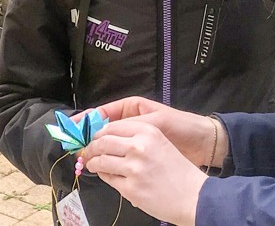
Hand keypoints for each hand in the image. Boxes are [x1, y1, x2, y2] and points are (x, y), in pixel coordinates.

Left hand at [80, 120, 206, 225]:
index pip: (112, 126)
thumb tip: (106, 137)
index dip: (99, 132)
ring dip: (93, 162)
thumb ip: (136, 137)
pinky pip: (108, 178)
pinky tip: (106, 175)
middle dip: (92, 147)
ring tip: (93, 163)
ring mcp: (134, 168)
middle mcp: (139, 147)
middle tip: (89, 151)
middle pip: (103, 141)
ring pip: (101, 160)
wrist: (193, 196)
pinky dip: (103, 176)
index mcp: (148, 131)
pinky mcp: (131, 188)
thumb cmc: (177, 170)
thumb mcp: (160, 142)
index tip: (95, 137)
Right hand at [82, 96, 226, 167]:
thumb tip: (103, 133)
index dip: (85, 119)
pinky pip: (119, 156)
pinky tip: (102, 167)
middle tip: (75, 148)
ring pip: (108, 144)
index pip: (102, 113)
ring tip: (85, 159)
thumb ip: (129, 126)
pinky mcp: (138, 153)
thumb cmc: (181, 126)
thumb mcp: (154, 123)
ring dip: (96, 151)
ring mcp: (133, 138)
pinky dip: (110, 160)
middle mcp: (129, 122)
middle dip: (87, 138)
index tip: (71, 127)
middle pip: (101, 129)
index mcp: (131, 108)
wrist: (204, 144)